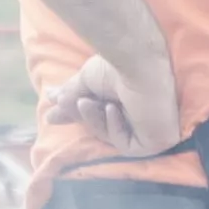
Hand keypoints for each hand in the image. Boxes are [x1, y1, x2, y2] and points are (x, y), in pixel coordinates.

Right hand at [43, 48, 182, 158]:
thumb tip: (50, 98)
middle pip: (102, 126)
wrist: (136, 62)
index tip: (51, 115)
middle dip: (81, 117)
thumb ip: (71, 93)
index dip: (75, 114)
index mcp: (125, 98)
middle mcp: (138, 113)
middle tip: (61, 108)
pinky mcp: (158, 140)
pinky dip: (114, 127)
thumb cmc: (115, 67)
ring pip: (111, 136)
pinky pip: (127, 145)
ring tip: (84, 102)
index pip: (99, 113)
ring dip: (94, 119)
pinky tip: (112, 108)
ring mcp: (149, 128)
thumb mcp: (86, 80)